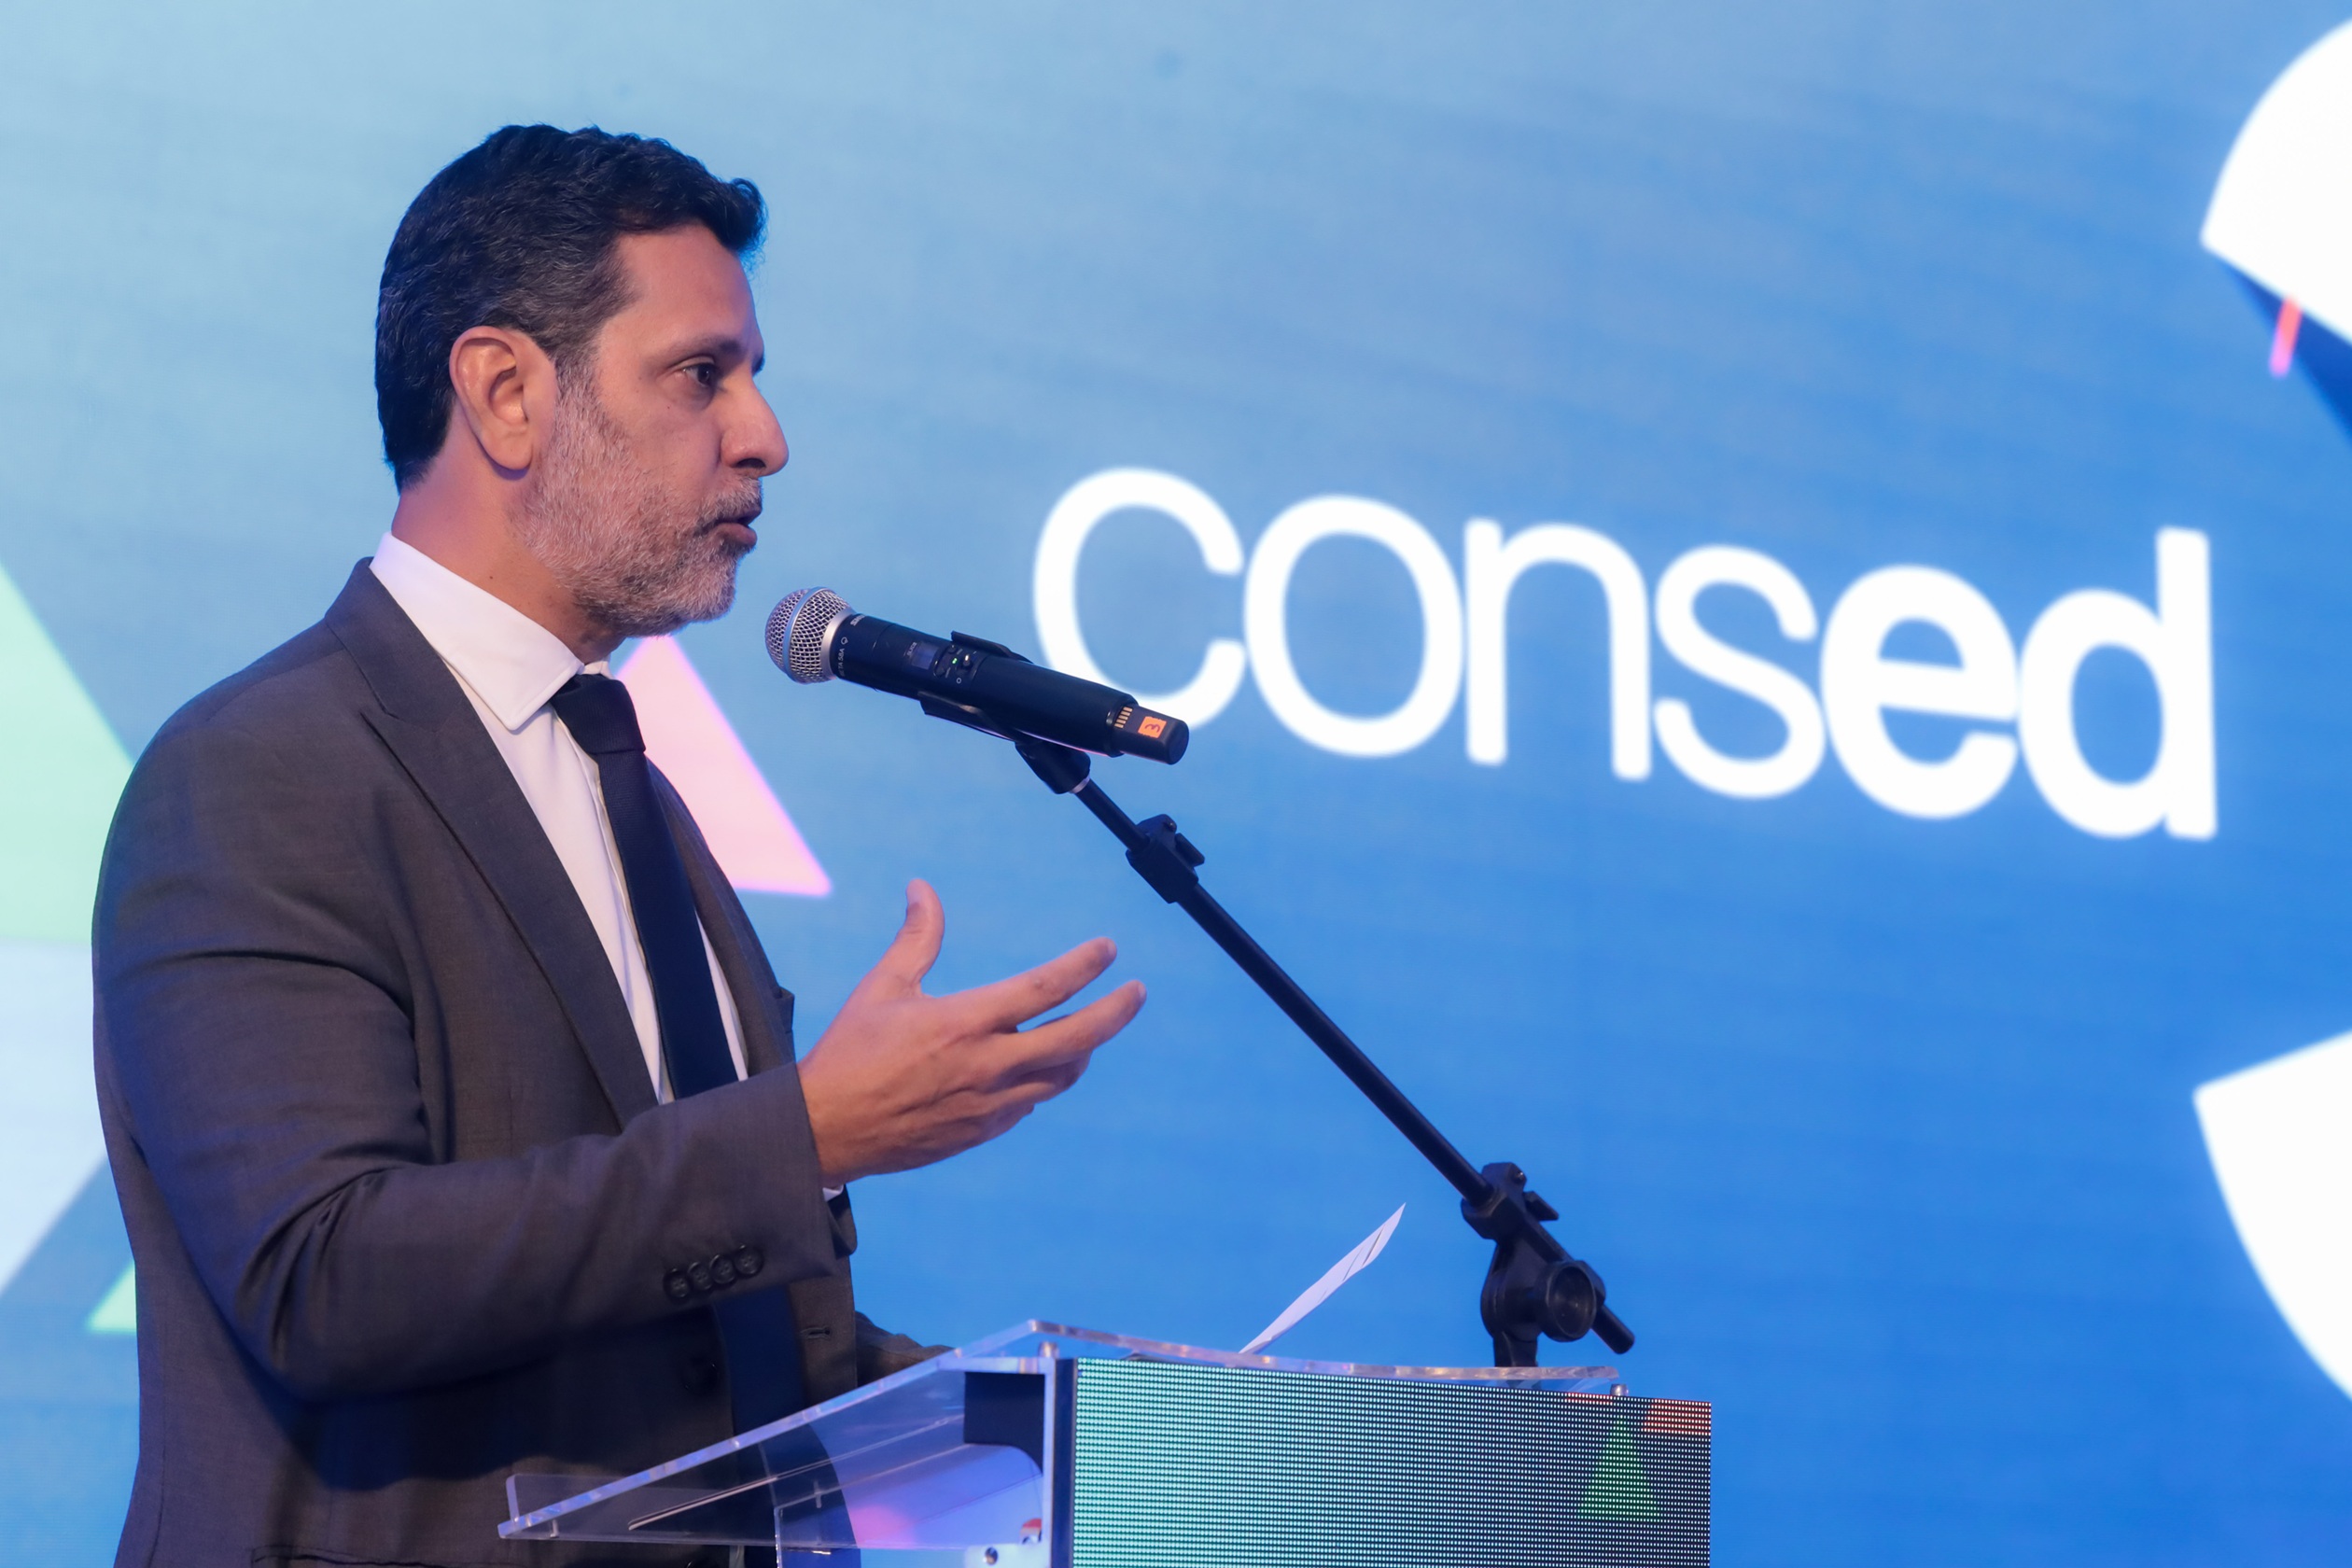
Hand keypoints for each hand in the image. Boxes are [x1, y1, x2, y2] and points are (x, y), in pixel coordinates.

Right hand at [797, 879, 1144, 1185]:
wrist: (826, 1130)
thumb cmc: (851, 1053)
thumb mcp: (883, 987)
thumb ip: (916, 938)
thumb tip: (923, 888)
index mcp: (963, 1023)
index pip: (1042, 989)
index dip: (1082, 966)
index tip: (1108, 948)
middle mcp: (985, 1066)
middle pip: (1073, 1040)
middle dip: (1114, 1014)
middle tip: (1137, 992)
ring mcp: (988, 1105)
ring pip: (1059, 1077)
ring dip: (1082, 1051)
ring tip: (1090, 1029)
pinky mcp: (981, 1132)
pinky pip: (1029, 1103)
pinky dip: (1041, 1080)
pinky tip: (1034, 1067)